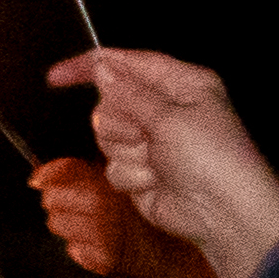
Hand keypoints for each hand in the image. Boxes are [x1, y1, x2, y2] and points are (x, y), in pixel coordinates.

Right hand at [51, 50, 278, 277]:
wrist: (223, 214)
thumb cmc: (210, 157)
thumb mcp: (171, 117)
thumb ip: (129, 92)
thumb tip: (100, 67)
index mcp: (181, 84)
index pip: (127, 64)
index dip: (90, 67)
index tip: (55, 78)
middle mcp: (164, 109)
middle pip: (110, 103)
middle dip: (121, 123)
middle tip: (147, 137)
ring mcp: (150, 142)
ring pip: (107, 137)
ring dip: (129, 153)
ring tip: (157, 164)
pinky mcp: (139, 172)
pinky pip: (113, 166)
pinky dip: (132, 176)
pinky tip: (156, 183)